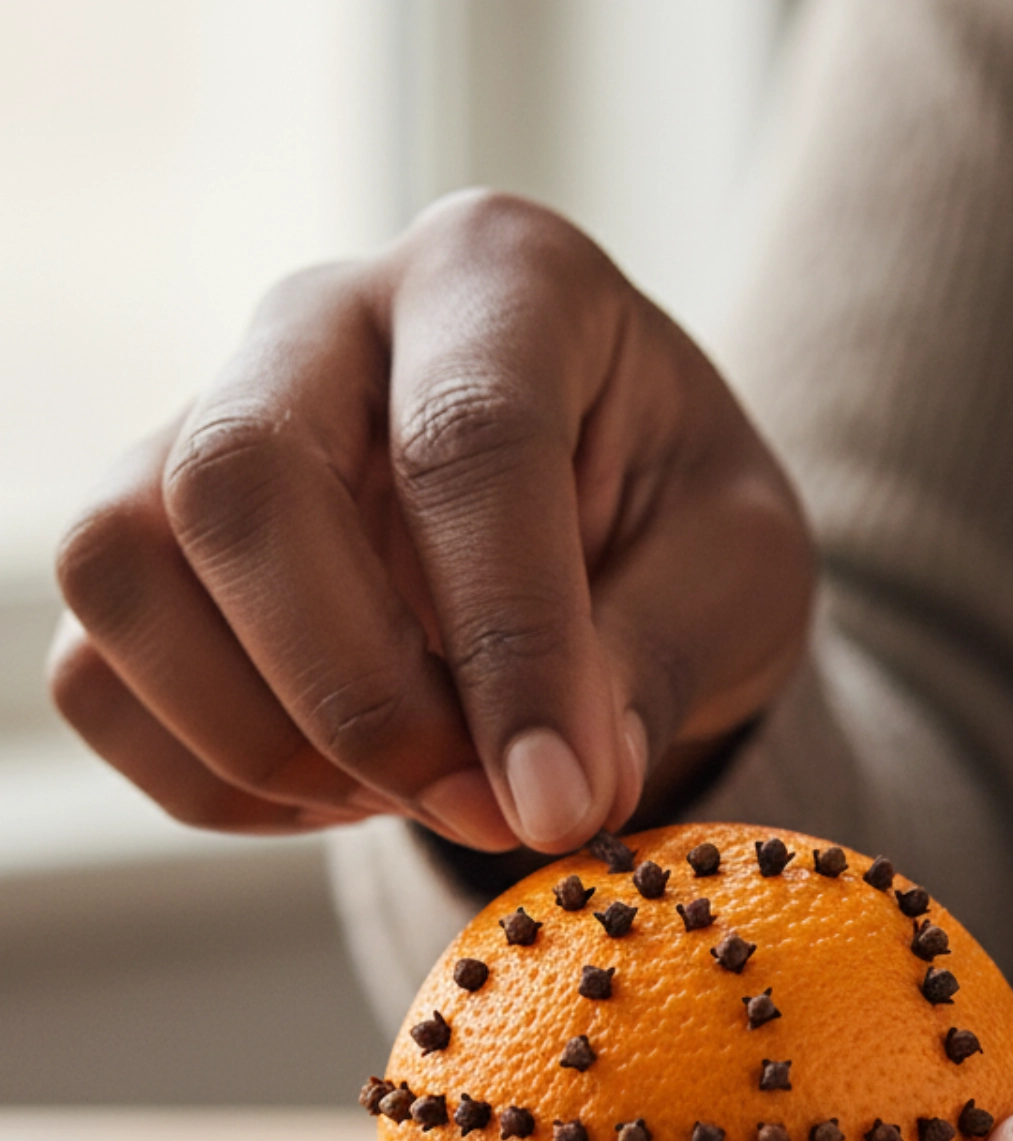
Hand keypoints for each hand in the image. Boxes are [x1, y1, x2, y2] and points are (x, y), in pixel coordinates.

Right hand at [52, 191, 811, 851]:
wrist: (599, 519)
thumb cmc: (673, 520)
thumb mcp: (735, 572)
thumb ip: (653, 663)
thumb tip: (556, 793)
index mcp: (499, 277)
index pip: (466, 444)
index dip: (511, 649)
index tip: (560, 806)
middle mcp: (322, 320)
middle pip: (239, 482)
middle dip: (354, 695)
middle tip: (479, 810)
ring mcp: (202, 419)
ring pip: (119, 566)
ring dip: (258, 738)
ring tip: (408, 791)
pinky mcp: (146, 540)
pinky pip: (95, 671)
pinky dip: (211, 775)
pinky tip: (337, 788)